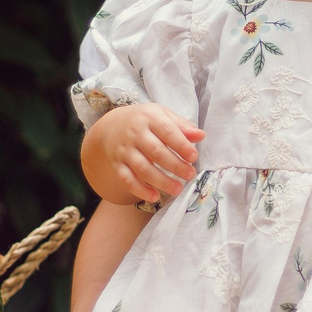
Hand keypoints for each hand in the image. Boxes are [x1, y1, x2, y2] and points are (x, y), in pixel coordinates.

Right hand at [82, 104, 202, 204]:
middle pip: (155, 152)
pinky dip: (140, 190)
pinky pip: (127, 179)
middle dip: (175, 166)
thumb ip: (181, 126)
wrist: (111, 126)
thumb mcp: (162, 115)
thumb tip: (201, 136)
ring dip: (161, 181)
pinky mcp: (118, 164)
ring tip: (178, 189)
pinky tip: (155, 196)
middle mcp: (135, 134)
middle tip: (190, 174)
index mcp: (149, 118)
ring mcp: (125, 150)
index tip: (193, 157)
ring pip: (142, 168)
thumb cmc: (144, 121)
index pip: (167, 131)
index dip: (181, 145)